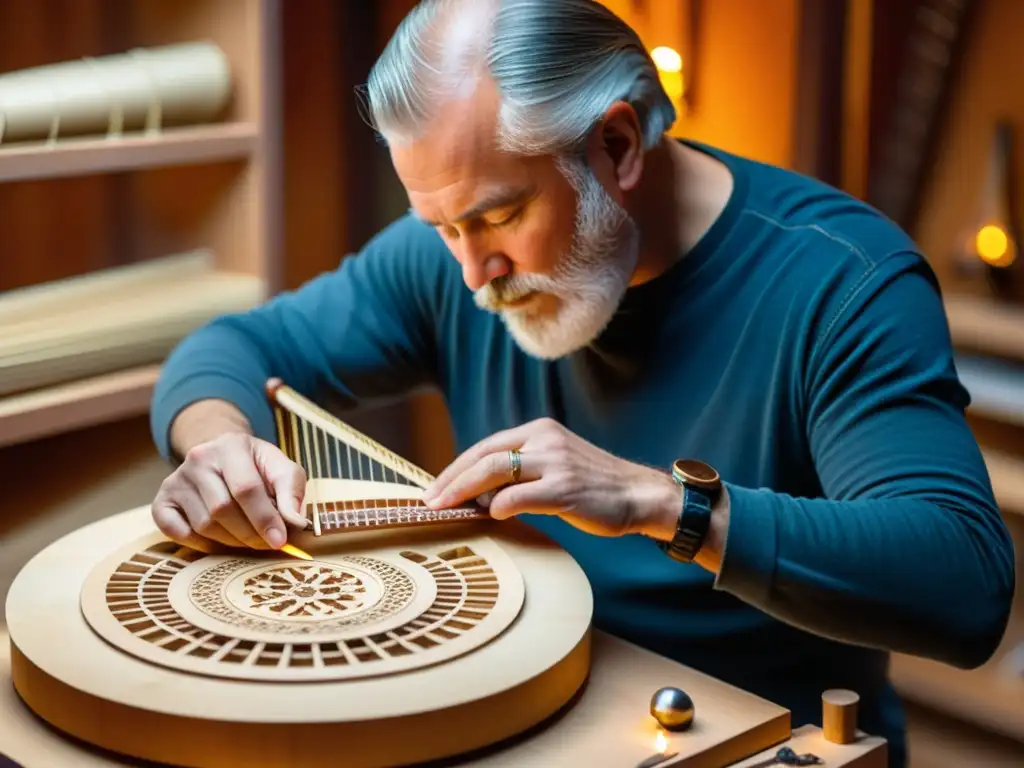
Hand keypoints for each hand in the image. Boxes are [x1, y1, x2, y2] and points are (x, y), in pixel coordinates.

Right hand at [151, 432, 308, 552]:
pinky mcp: (162, 500)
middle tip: (266, 544)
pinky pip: (177, 532)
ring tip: (247, 537)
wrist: (221, 457)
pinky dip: (200, 543)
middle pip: (222, 509)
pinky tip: (218, 538)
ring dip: (230, 541)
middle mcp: (198, 458)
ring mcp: (176, 479)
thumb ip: (292, 492)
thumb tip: (295, 523)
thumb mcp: (281, 469)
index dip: (264, 518)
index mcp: (231, 446)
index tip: (280, 540)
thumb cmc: (257, 468)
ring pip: (203, 525)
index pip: (246, 488)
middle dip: (249, 534)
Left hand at [422, 417, 679, 537]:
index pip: (487, 446)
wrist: (638, 495)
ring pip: (494, 472)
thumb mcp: (556, 464)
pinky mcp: (564, 489)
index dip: (457, 467)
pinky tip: (494, 516)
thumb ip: (521, 471)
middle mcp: (545, 440)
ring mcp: (555, 463)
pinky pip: (517, 497)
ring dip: (464, 492)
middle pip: (484, 456)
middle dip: (451, 480)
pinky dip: (498, 508)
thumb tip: (478, 494)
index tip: (436, 488)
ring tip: (447, 508)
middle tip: (430, 501)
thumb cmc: (594, 487)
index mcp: (540, 431)